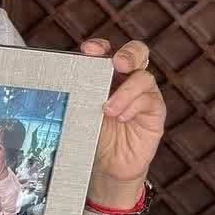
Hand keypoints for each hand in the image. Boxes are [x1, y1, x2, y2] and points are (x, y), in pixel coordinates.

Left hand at [80, 38, 164, 199]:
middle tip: (118, 64)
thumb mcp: (81, 113)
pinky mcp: (154, 112)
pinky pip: (150, 101)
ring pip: (143, 78)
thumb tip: (60, 83)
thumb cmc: (93, 136)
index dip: (100, 47)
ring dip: (126, 91)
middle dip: (129, 54)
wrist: (107, 167)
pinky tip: (121, 118)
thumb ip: (78, 96)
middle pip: (137, 53)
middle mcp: (127, 80)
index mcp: (106, 75)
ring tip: (108, 109)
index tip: (88, 50)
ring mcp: (143, 94)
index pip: (107, 52)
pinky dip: (134, 106)